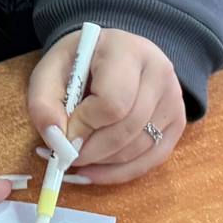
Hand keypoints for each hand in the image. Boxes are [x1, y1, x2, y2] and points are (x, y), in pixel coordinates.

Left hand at [28, 28, 183, 185]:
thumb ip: (43, 104)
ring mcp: (174, 97)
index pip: (112, 102)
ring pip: (140, 147)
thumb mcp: (49, 72)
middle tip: (68, 156)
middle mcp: (159, 71)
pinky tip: (96, 172)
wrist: (111, 54)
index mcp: (127, 50)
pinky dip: (122, 172)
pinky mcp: (178, 120)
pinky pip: (153, 158)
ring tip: (79, 158)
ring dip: (104, 163)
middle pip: (128, 128)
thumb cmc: (79, 63)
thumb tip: (56, 140)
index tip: (65, 131)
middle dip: (92, 150)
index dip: (85, 126)